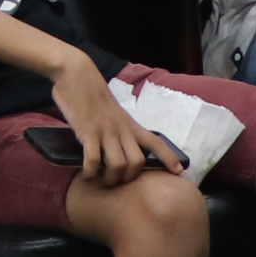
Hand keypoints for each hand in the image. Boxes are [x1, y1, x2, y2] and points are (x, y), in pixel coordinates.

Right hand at [53, 57, 183, 188]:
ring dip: (110, 179)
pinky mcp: (88, 132)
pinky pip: (93, 160)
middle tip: (117, 182)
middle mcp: (122, 129)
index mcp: (130, 124)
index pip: (156, 142)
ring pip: (119, 165)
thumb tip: (118, 144)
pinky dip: (90, 172)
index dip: (169, 157)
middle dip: (129, 178)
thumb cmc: (92, 91)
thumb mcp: (113, 111)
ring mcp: (106, 131)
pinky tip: (85, 175)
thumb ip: (118, 126)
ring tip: (100, 182)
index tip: (178, 172)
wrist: (77, 74)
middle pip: (137, 162)